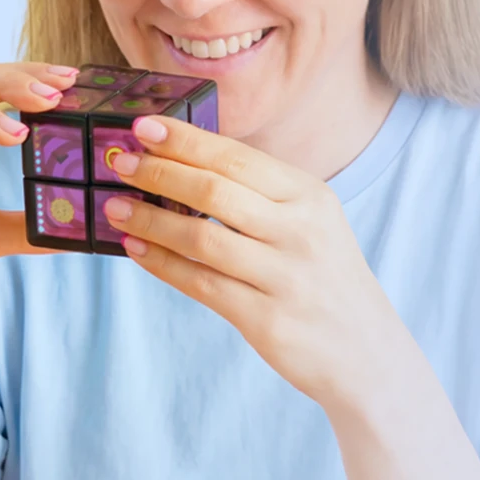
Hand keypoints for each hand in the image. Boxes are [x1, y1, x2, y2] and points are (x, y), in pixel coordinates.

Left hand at [99, 115, 415, 410]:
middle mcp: (301, 232)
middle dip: (160, 173)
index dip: (185, 141)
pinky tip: (135, 247)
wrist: (365, 352)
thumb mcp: (309, 222)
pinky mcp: (267, 319)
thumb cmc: (322, 276)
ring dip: (150, 219)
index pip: (237, 158)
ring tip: (113, 206)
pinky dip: (161, 263)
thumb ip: (257, 194)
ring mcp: (285, 277)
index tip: (142, 127)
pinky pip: (201, 284)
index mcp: (309, 197)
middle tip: (119, 162)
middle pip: (215, 192)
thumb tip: (182, 161)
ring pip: (201, 239)